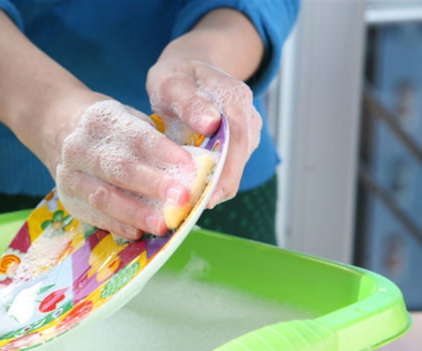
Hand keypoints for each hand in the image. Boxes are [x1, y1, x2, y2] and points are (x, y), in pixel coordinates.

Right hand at [54, 99, 196, 239]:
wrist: (59, 130)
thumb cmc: (110, 130)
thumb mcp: (130, 121)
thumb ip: (157, 142)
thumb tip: (193, 170)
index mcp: (101, 119)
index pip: (137, 136)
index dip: (164, 152)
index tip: (190, 167)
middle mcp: (80, 146)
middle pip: (119, 168)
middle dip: (153, 185)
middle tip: (181, 199)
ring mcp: (70, 174)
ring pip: (103, 197)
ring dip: (135, 213)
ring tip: (162, 224)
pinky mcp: (68, 198)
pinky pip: (94, 215)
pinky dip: (117, 225)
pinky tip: (138, 233)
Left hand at [147, 59, 261, 208]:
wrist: (187, 70)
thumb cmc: (176, 76)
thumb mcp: (173, 83)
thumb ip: (189, 102)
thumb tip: (210, 124)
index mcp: (234, 98)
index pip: (238, 140)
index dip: (225, 171)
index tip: (208, 195)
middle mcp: (247, 116)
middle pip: (240, 158)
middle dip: (220, 186)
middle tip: (196, 209)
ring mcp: (247, 130)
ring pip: (237, 166)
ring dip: (217, 186)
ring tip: (191, 205)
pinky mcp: (239, 143)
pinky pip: (231, 166)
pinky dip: (215, 180)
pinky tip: (194, 192)